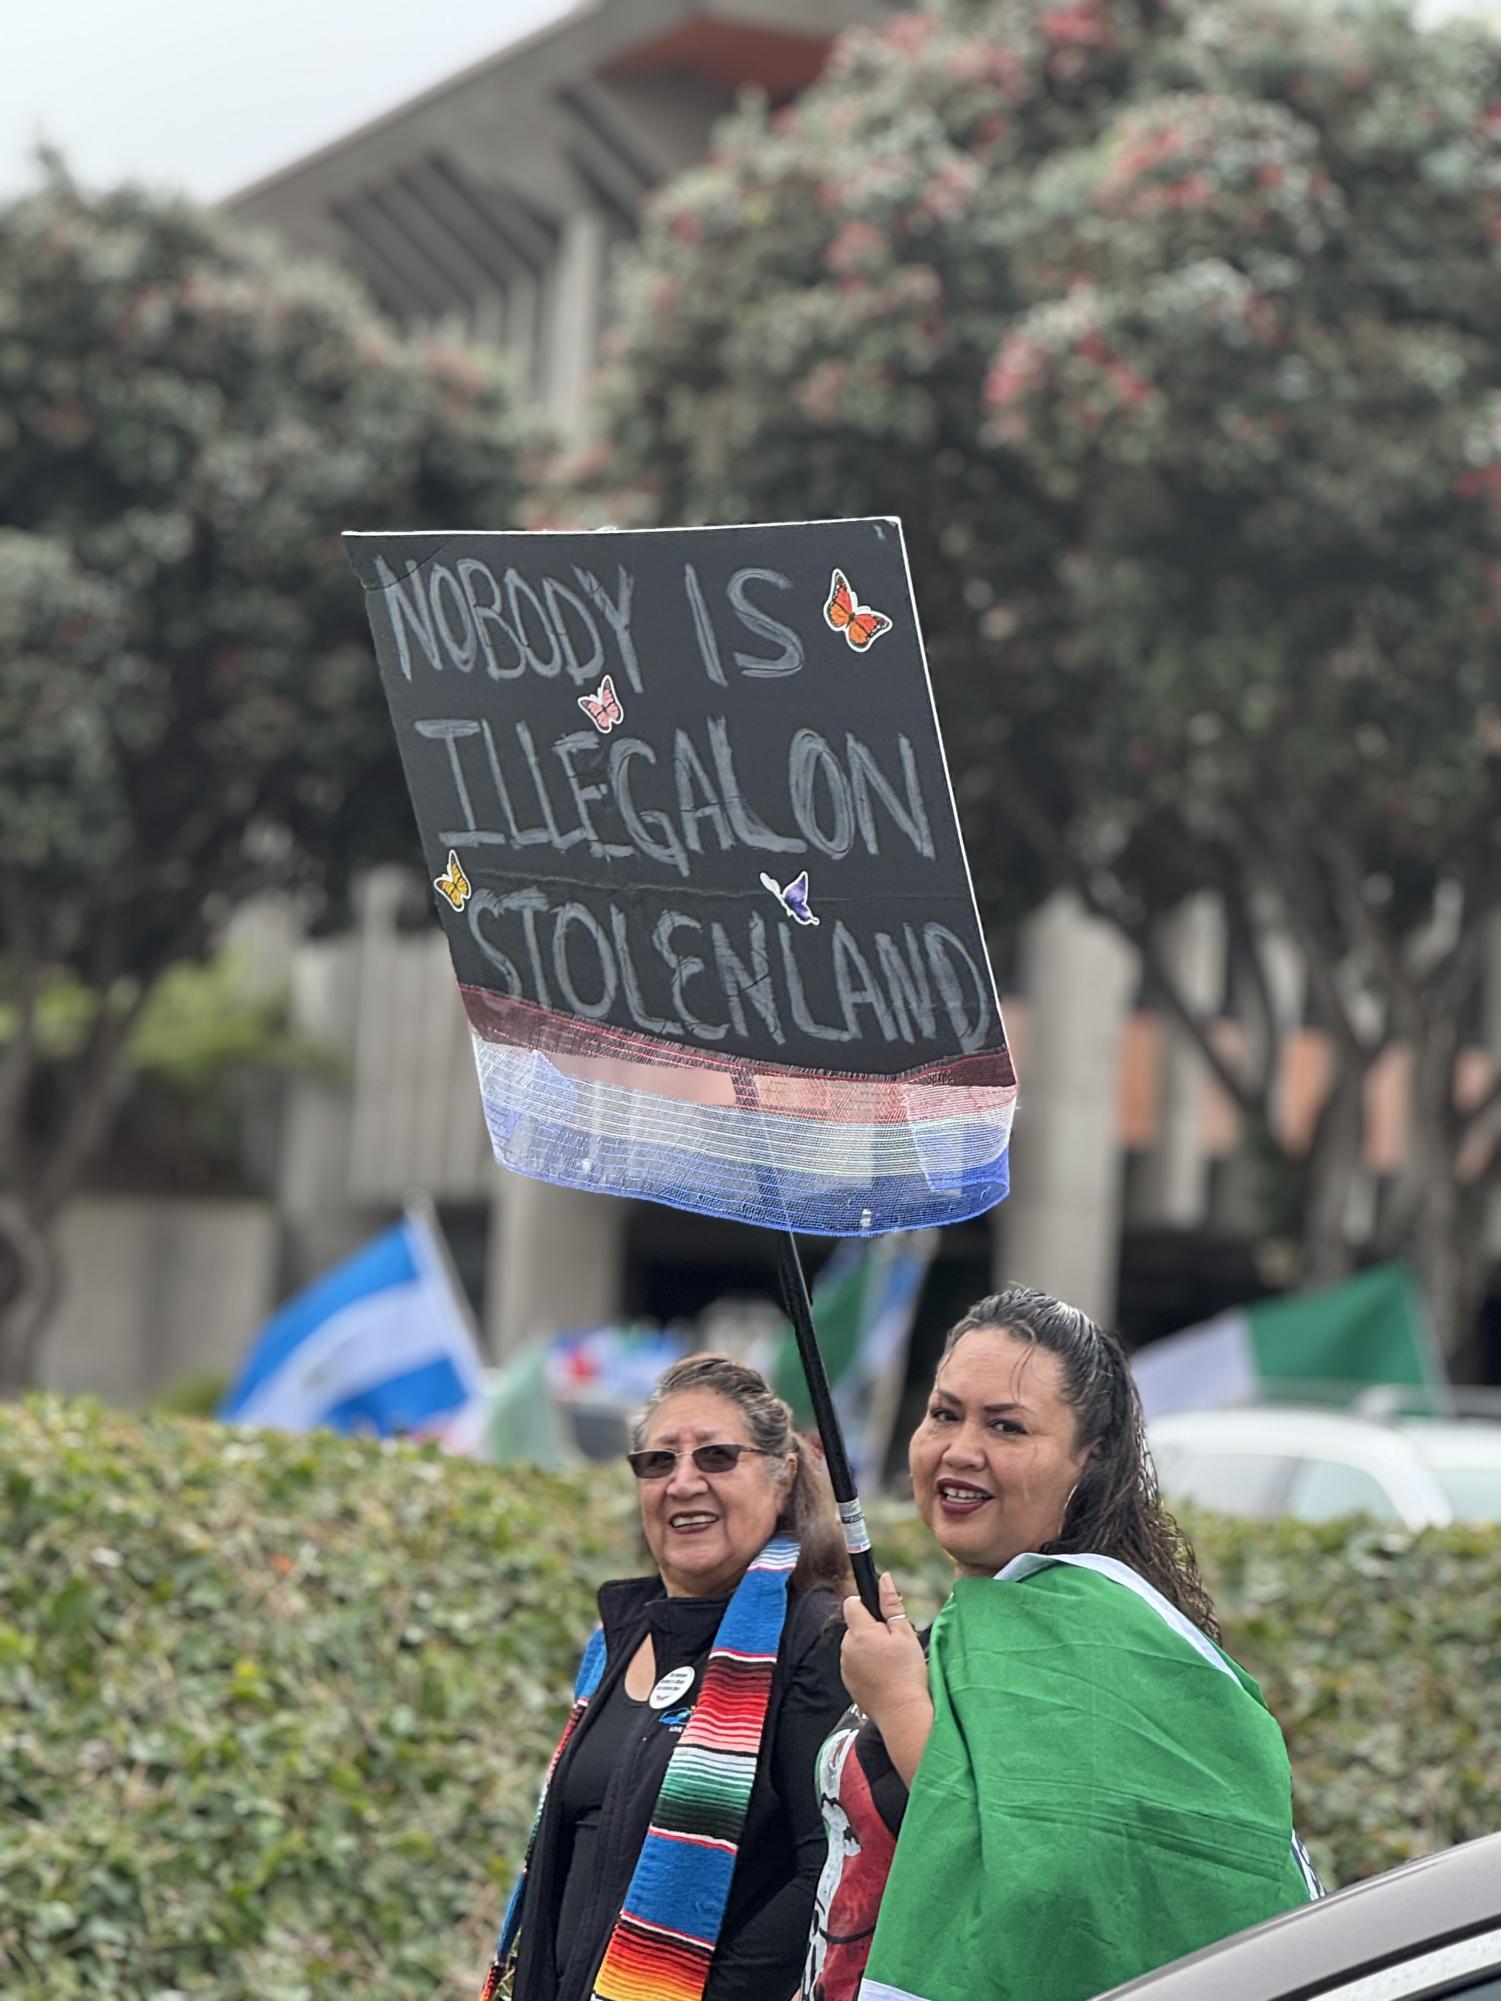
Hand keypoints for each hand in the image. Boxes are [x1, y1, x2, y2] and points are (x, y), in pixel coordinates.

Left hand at [840, 1572, 927, 1731]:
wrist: (902, 1712)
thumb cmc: (906, 1672)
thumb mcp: (904, 1634)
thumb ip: (891, 1604)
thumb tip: (884, 1578)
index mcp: (860, 1632)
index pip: (852, 1603)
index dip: (867, 1605)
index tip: (882, 1618)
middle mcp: (847, 1647)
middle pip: (854, 1626)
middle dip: (870, 1629)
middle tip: (892, 1644)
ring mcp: (845, 1666)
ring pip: (855, 1645)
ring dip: (868, 1648)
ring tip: (889, 1663)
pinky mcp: (848, 1682)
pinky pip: (854, 1664)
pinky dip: (866, 1666)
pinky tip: (883, 1676)